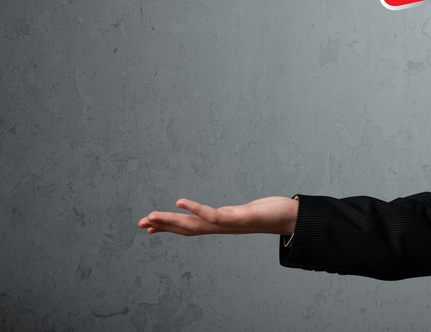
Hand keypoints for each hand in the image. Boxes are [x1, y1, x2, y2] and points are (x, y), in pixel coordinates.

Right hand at [138, 196, 298, 236]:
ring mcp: (228, 224)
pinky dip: (195, 209)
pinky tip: (180, 202)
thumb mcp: (248, 213)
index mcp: (220, 224)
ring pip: (193, 225)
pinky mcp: (238, 219)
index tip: (149, 228)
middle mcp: (221, 227)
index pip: (189, 228)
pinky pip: (212, 215)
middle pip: (186, 229)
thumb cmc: (271, 214)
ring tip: (151, 217)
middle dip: (162, 226)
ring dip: (170, 222)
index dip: (168, 228)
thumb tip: (231, 213)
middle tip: (140, 223)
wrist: (291, 219)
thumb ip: (237, 214)